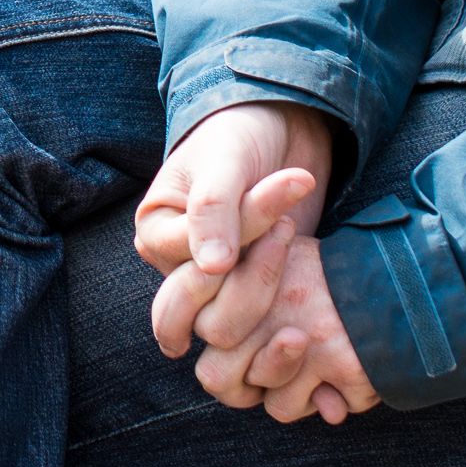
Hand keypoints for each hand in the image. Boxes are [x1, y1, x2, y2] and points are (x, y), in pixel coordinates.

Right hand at [135, 104, 374, 424]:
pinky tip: (308, 318)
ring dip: (270, 292)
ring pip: (230, 333)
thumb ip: (214, 208)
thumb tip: (209, 268)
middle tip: (290, 227)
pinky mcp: (253, 299)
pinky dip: (280, 339)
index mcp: (157, 233)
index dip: (238, 240)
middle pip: (204, 316)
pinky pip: (256, 341)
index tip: (283, 200)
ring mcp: (216, 289)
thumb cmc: (243, 133)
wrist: (283, 126)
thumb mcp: (224, 158)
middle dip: (255, 280)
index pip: (191, 265)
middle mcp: (179, 268)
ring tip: (296, 237)